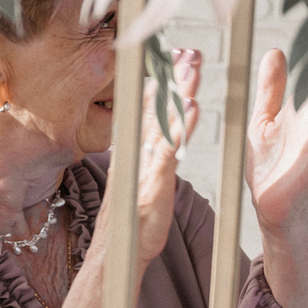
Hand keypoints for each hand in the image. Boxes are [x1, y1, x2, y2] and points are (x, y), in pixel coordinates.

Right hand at [95, 46, 201, 266]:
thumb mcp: (139, 185)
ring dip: (178, 93)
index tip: (176, 58)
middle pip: (155, 109)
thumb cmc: (129, 224)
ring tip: (193, 67)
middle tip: (189, 51)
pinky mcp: (153, 184)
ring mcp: (143, 167)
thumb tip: (157, 143)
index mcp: (135, 153)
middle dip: (172, 78)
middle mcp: (136, 155)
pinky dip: (180, 128)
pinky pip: (168, 151)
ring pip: (163, 123)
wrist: (114, 256)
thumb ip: (149, 161)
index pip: (147, 110)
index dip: (161, 83)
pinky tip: (192, 108)